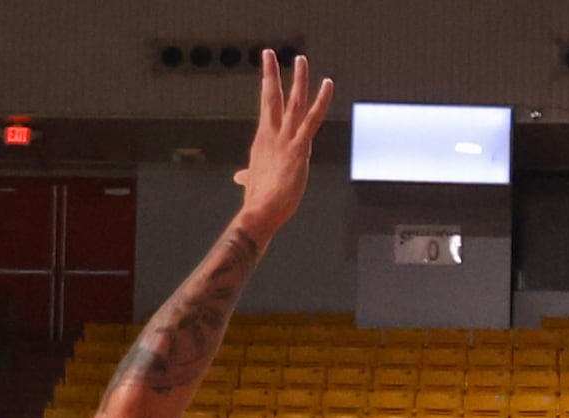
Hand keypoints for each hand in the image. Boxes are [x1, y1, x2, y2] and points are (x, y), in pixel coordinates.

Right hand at [233, 52, 334, 243]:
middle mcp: (271, 135)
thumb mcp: (253, 182)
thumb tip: (240, 178)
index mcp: (262, 141)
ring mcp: (285, 140)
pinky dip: (321, 101)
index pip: (266, 109)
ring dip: (298, 79)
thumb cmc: (258, 201)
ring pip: (293, 102)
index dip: (267, 88)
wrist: (259, 212)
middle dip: (270, 74)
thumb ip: (248, 175)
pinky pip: (313, 119)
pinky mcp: (299, 149)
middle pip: (271, 97)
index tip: (267, 72)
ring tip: (300, 59)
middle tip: (270, 53)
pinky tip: (328, 85)